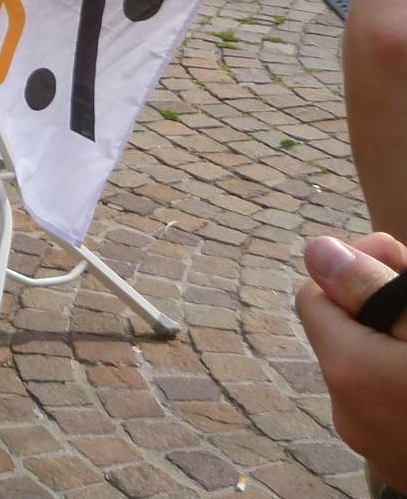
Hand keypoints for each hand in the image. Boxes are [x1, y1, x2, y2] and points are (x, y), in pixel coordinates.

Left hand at [297, 234, 406, 486]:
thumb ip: (372, 286)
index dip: (356, 269)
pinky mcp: (404, 462)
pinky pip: (393, 404)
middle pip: (347, 332)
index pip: (314, 296)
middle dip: (386, 305)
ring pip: (374, 367)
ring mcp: (376, 443)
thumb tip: (317, 251)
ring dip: (402, 341)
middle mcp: (349, 411)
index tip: (402, 264)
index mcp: (349, 369)